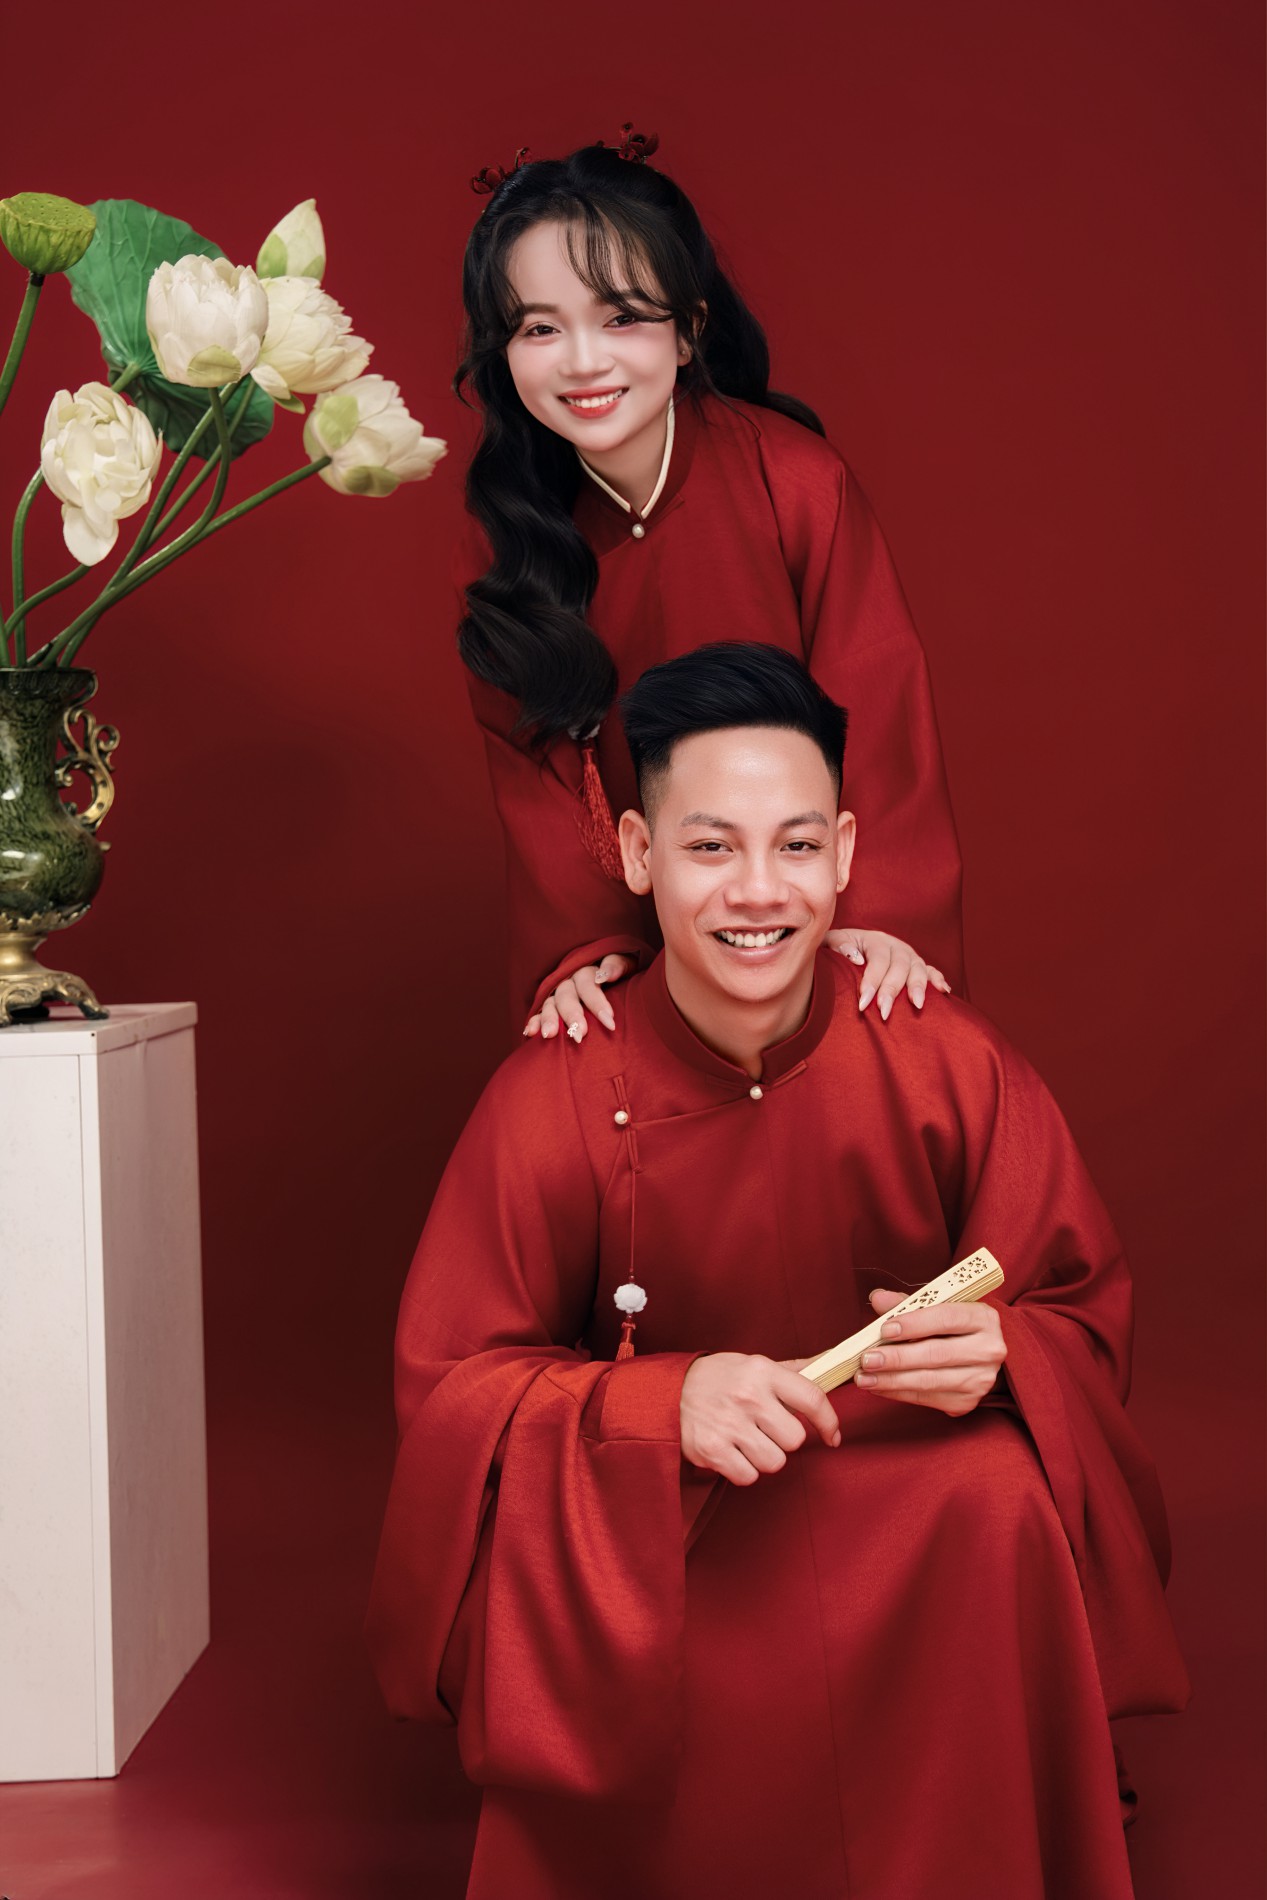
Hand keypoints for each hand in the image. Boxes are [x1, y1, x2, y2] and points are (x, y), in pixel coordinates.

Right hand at [523, 953, 637, 1040]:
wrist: (612, 978)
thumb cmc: (621, 973)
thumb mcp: (625, 962)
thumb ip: (616, 965)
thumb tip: (604, 974)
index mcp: (586, 969)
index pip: (588, 983)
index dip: (596, 1001)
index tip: (609, 1021)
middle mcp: (568, 980)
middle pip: (566, 995)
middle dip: (572, 1015)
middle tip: (580, 1035)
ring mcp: (557, 994)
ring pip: (550, 1004)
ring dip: (548, 1019)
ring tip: (549, 1035)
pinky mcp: (550, 1006)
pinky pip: (538, 1013)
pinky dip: (533, 1022)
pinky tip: (530, 1033)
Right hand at [680, 1352, 840, 1485]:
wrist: (668, 1390)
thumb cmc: (718, 1377)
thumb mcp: (753, 1363)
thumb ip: (792, 1370)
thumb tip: (830, 1362)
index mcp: (762, 1371)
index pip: (812, 1398)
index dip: (829, 1422)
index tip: (831, 1435)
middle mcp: (748, 1397)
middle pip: (795, 1439)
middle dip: (784, 1439)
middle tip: (766, 1429)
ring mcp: (729, 1424)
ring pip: (774, 1462)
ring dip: (765, 1457)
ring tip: (747, 1441)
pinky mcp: (712, 1449)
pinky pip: (748, 1476)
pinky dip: (743, 1470)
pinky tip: (732, 1452)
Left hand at [826, 928, 950, 1018]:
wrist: (848, 948)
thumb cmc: (837, 950)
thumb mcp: (830, 942)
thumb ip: (838, 945)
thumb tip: (855, 958)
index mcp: (875, 939)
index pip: (878, 960)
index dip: (872, 981)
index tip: (863, 1003)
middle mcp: (896, 946)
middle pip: (899, 967)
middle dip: (892, 990)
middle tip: (883, 1012)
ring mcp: (909, 955)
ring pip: (917, 969)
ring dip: (918, 987)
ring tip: (917, 1005)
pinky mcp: (917, 966)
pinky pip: (931, 970)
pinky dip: (938, 979)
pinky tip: (944, 992)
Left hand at [851, 1289, 1005, 1416]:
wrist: (979, 1356)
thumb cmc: (952, 1327)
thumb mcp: (937, 1307)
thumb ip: (907, 1303)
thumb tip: (877, 1298)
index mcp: (982, 1318)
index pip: (946, 1318)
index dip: (914, 1324)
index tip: (885, 1329)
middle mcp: (989, 1350)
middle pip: (936, 1354)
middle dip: (897, 1358)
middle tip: (866, 1359)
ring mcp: (981, 1379)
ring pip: (930, 1381)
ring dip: (892, 1380)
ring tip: (863, 1377)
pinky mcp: (968, 1401)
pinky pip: (927, 1399)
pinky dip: (898, 1393)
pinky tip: (878, 1386)